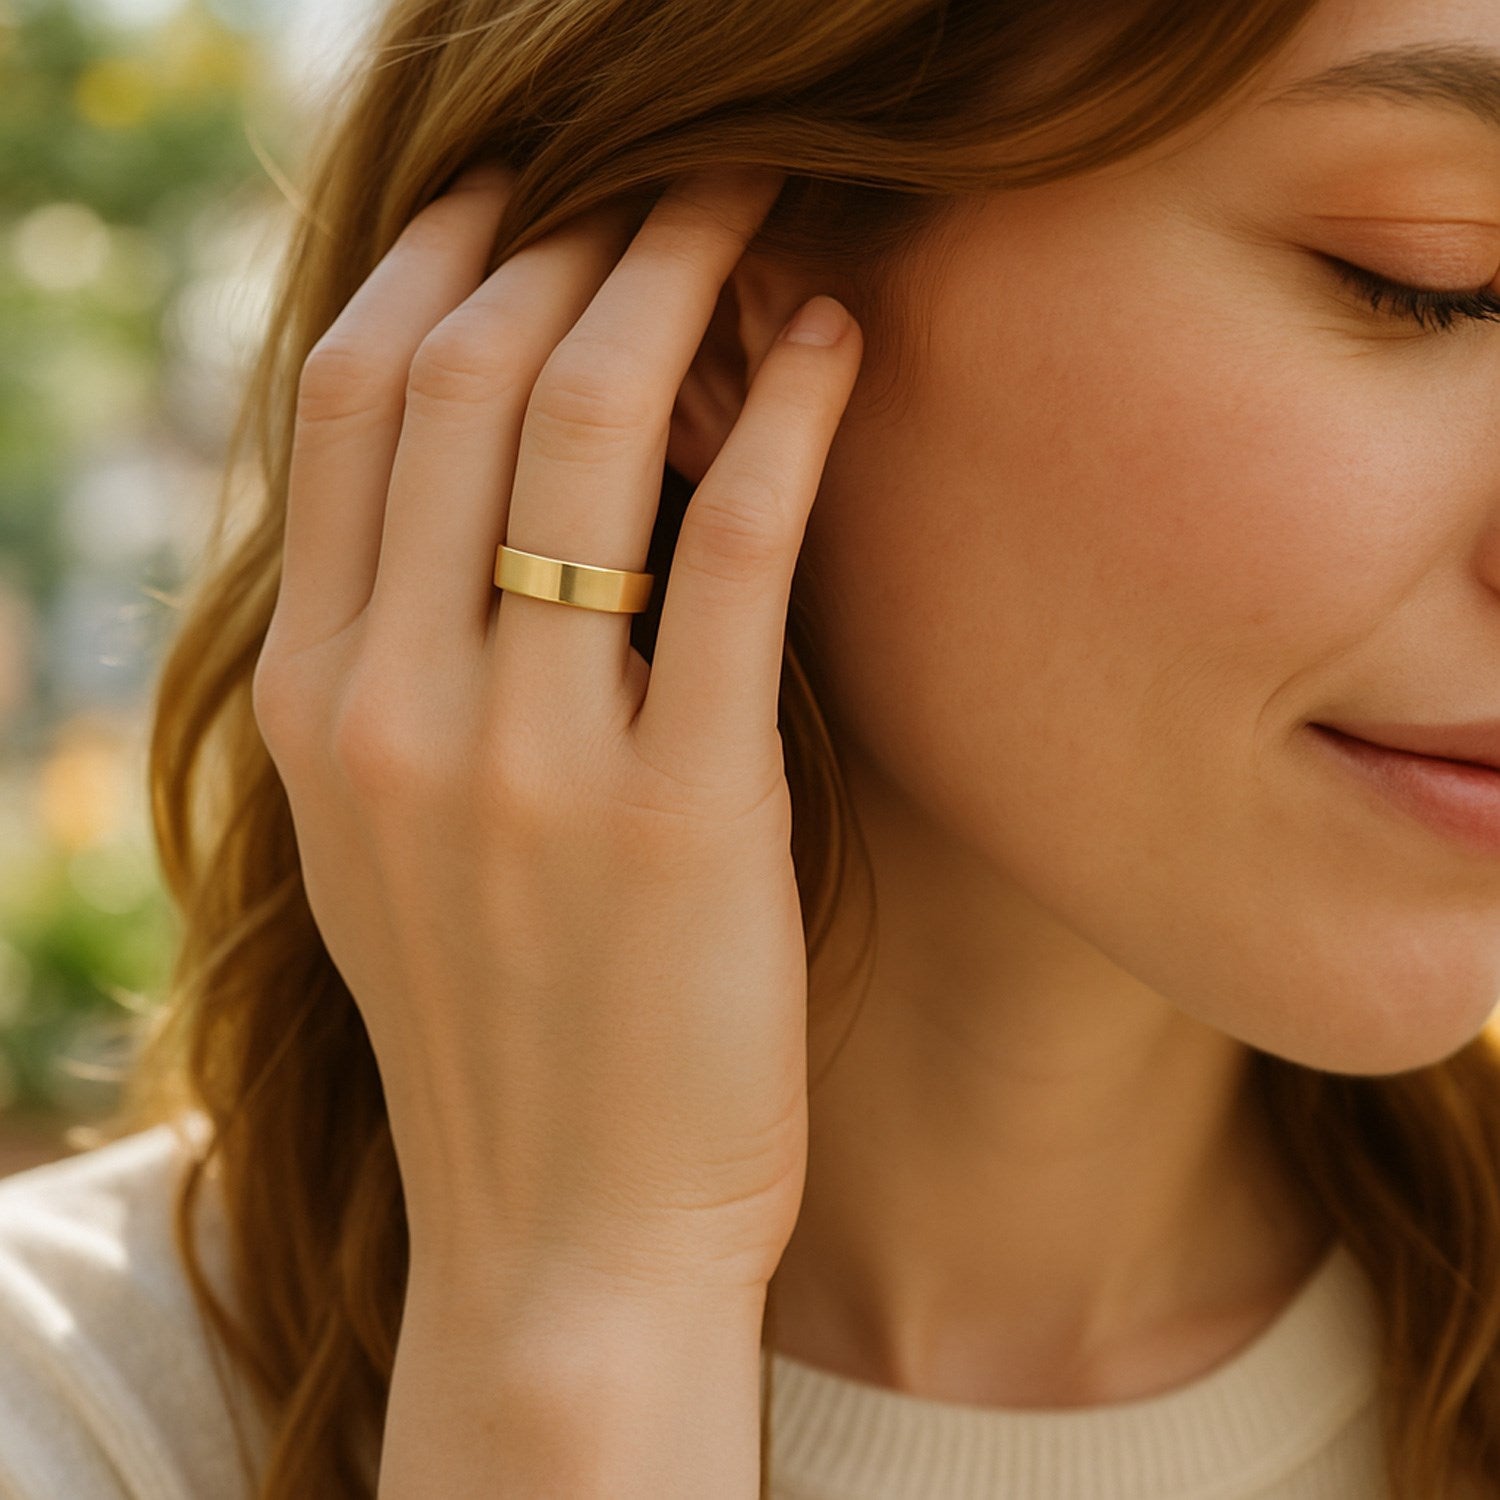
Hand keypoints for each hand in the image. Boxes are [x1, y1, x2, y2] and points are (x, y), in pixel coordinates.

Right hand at [250, 163, 862, 1301]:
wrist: (566, 1236)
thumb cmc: (505, 1030)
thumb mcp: (393, 843)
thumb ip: (400, 670)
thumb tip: (455, 500)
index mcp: (319, 703)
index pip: (347, 397)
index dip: (437, 257)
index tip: (524, 190)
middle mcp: (399, 709)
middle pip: (459, 374)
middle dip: (567, 231)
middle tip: (662, 168)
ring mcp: (534, 761)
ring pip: (586, 429)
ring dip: (676, 278)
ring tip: (755, 206)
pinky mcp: (685, 812)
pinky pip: (732, 554)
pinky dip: (785, 420)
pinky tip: (835, 342)